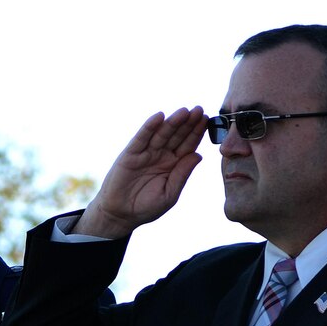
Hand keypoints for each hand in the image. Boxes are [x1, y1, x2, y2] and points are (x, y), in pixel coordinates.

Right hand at [73, 108, 207, 238]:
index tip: (206, 120)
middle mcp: (161, 155)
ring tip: (184, 111)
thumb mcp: (169, 194)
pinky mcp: (130, 154)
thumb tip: (198, 155)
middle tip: (199, 109)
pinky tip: (159, 117)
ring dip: (172, 122)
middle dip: (188, 123)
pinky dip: (149, 127)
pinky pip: (141, 138)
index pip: (188, 145)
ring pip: (162, 134)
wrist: (120, 215)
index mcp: (174, 164)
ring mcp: (146, 153)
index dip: (197, 133)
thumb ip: (182, 175)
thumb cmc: (146, 207)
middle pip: (177, 135)